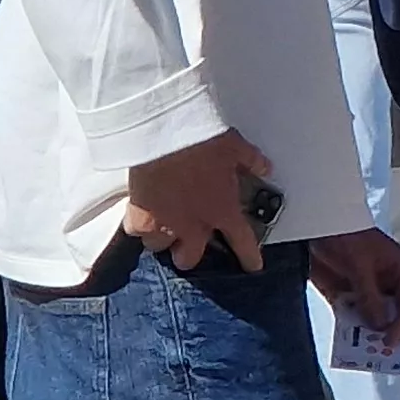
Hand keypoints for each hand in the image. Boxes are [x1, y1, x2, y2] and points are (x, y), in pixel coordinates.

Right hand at [124, 131, 272, 272]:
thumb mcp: (235, 147)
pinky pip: (136, 231)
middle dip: (188, 252)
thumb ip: (250, 161)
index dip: (248, 257)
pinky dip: (138, 224)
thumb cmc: (201, 139)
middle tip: (188, 241)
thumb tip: (263, 167)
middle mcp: (193, 225)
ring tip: (162, 224)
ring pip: (159, 246)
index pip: (241, 242)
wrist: (163, 134)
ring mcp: (164, 224)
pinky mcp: (138, 216)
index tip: (251, 266)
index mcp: (222, 211)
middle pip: (189, 257)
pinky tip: (141, 212)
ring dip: (162, 237)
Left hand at [306, 228, 399, 345]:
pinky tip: (345, 343)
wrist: (315, 225)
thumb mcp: (360, 265)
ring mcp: (364, 290)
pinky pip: (349, 316)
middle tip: (381, 355)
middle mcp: (385, 284)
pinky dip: (348, 328)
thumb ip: (370, 296)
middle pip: (393, 314)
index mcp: (399, 272)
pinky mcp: (343, 294)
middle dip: (388, 332)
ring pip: (371, 318)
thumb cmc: (347, 237)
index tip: (390, 341)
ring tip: (363, 354)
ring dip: (367, 334)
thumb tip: (380, 326)